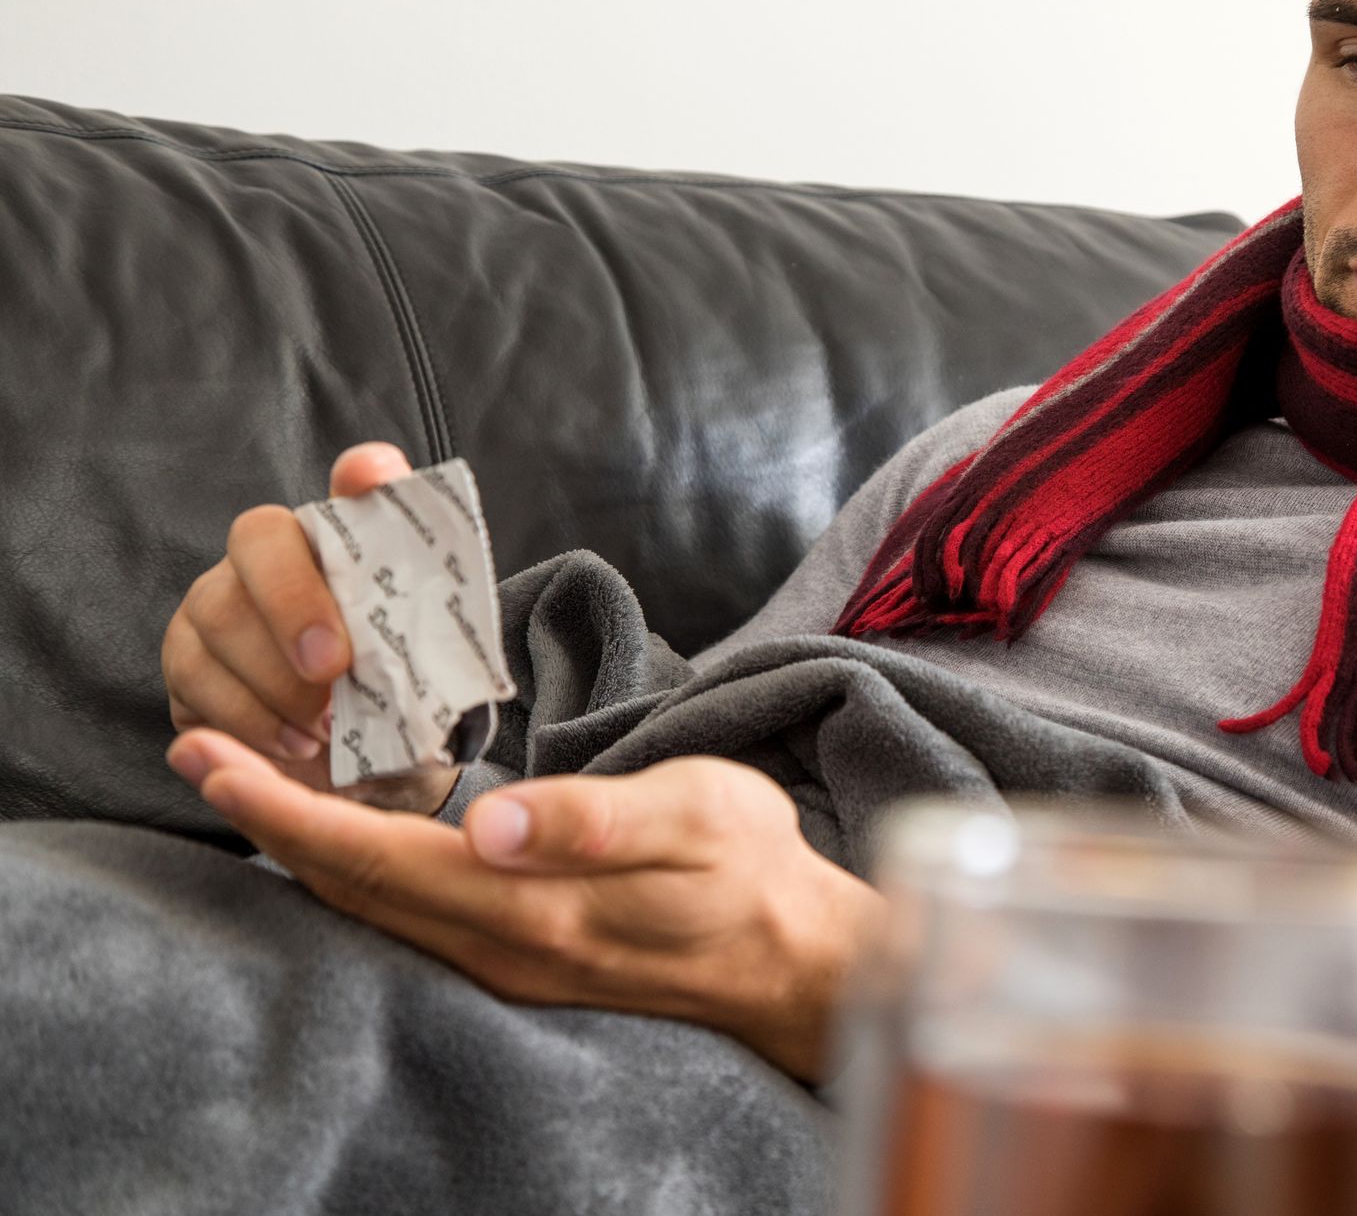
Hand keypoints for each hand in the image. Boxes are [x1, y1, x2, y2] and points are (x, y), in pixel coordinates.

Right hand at [161, 443, 455, 812]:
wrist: (363, 770)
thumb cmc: (395, 702)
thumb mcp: (430, 663)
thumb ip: (432, 606)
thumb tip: (434, 549)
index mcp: (344, 545)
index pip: (353, 484)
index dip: (364, 474)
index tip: (373, 479)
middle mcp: (270, 556)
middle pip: (259, 540)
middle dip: (294, 605)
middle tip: (334, 668)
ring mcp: (216, 603)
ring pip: (219, 614)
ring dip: (276, 680)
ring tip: (325, 726)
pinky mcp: (187, 662)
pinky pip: (196, 677)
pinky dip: (250, 717)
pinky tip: (294, 744)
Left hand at [164, 727, 886, 1084]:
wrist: (797, 964)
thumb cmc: (752, 868)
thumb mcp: (698, 817)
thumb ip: (594, 821)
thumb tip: (491, 823)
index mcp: (533, 909)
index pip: (376, 860)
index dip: (285, 811)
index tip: (212, 758)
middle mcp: (503, 950)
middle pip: (354, 890)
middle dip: (267, 824)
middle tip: (196, 752)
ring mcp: (508, 967)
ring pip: (374, 912)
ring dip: (302, 852)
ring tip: (249, 789)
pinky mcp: (523, 965)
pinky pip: (409, 920)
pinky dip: (358, 875)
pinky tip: (345, 843)